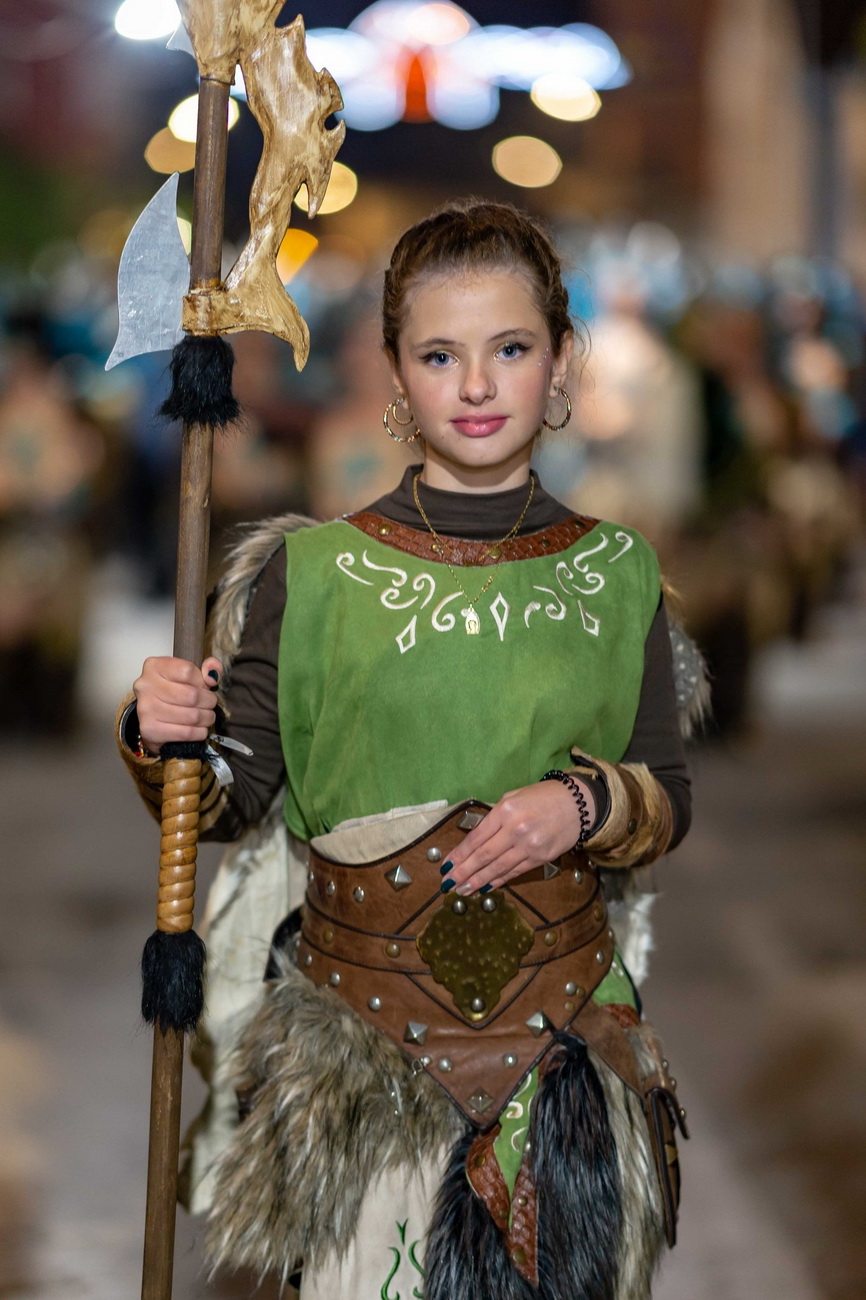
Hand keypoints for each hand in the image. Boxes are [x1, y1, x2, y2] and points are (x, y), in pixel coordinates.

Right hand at [133, 655, 223, 753]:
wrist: (152, 718)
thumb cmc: (171, 693)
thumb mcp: (188, 673)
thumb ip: (207, 668)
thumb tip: (212, 675)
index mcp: (154, 667)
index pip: (187, 671)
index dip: (202, 681)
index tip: (204, 687)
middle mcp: (146, 686)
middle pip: (192, 695)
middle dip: (209, 701)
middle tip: (210, 704)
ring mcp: (146, 709)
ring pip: (192, 716)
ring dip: (207, 718)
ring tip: (207, 716)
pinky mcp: (150, 730)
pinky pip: (186, 733)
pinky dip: (200, 732)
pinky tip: (200, 729)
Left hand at [441, 779, 595, 895]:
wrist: (578, 804)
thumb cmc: (542, 797)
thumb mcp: (513, 797)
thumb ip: (494, 816)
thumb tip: (475, 838)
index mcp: (505, 811)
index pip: (476, 838)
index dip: (459, 854)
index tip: (446, 866)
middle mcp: (515, 829)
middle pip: (483, 856)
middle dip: (463, 872)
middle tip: (448, 884)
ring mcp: (529, 846)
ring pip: (497, 868)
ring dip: (478, 881)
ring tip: (463, 890)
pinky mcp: (541, 858)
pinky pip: (515, 872)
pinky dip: (499, 880)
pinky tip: (486, 887)